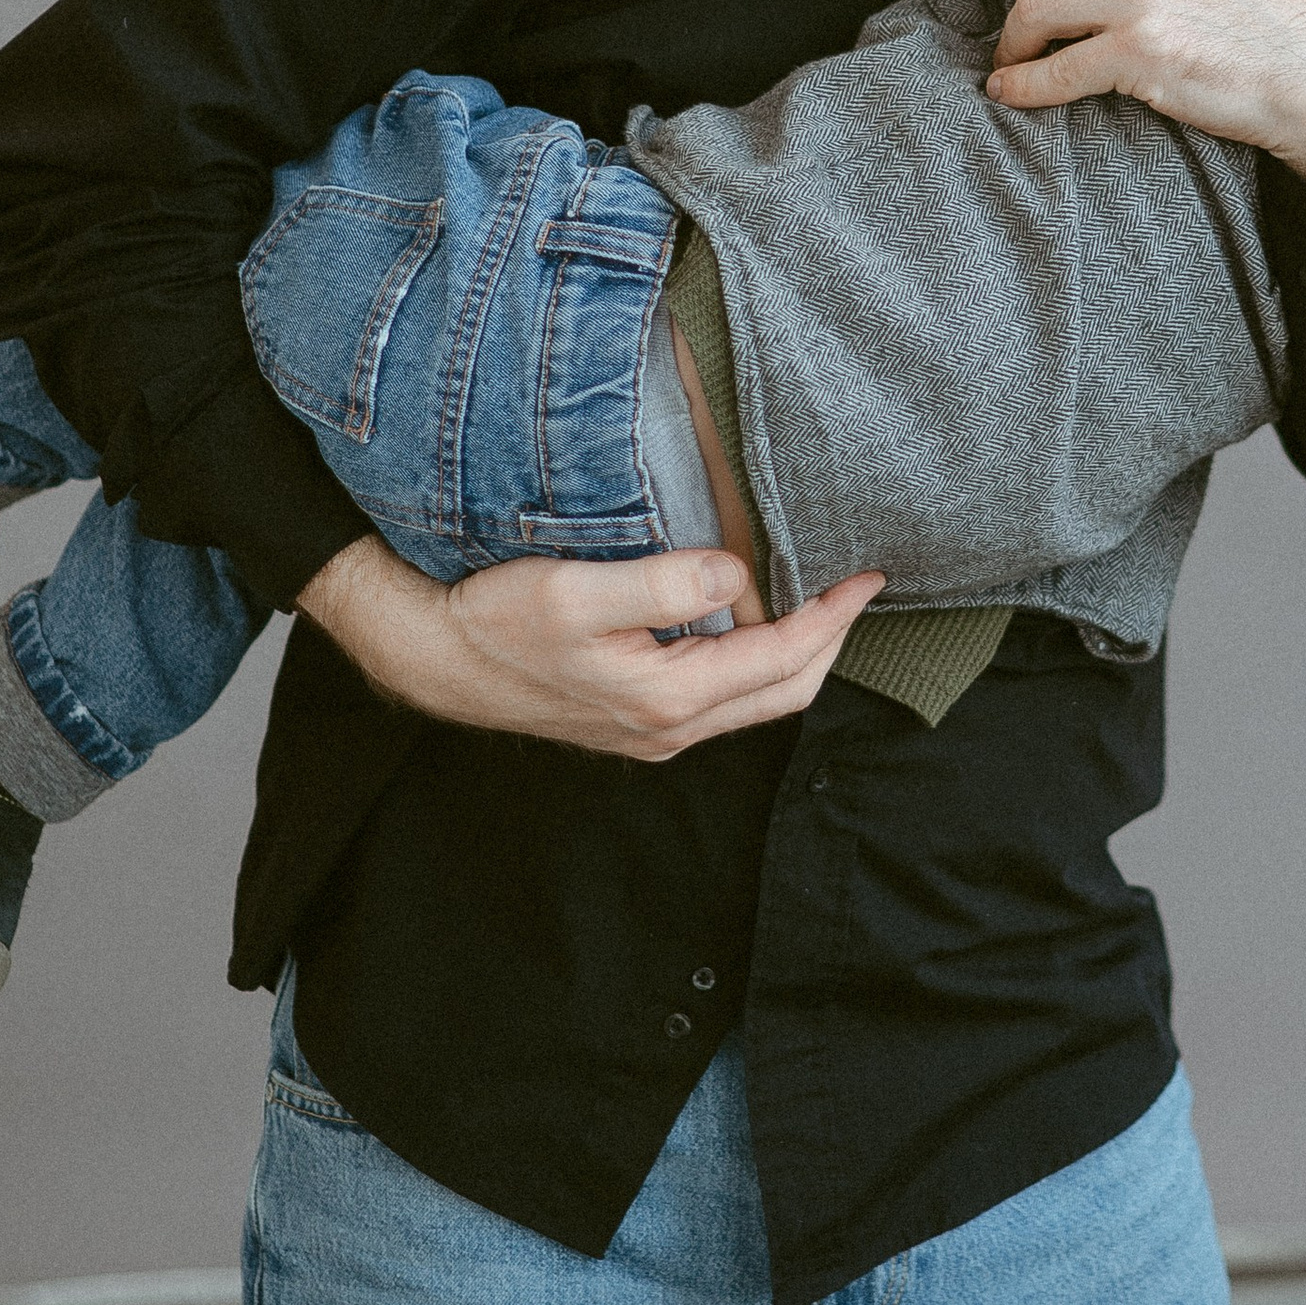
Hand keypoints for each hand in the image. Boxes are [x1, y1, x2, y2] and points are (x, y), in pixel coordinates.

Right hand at [296, 534, 884, 762]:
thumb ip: (664, 585)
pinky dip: (756, 660)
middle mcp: (671, 727)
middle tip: (858, 586)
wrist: (437, 659)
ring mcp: (654, 731)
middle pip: (786, 691)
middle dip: (831, 640)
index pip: (784, 659)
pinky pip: (722, 695)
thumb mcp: (578, 592)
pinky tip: (754, 619)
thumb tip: (736, 573)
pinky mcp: (636, 719)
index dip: (833, 616)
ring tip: (819, 597)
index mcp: (669, 699)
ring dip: (796, 651)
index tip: (868, 575)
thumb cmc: (499, 622)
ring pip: (755, 698)